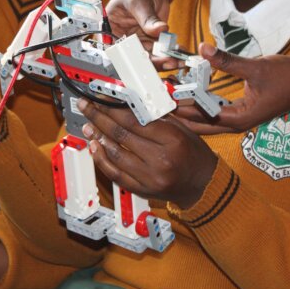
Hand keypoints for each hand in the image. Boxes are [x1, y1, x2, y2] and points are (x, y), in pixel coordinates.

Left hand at [78, 98, 217, 209]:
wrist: (203, 184)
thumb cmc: (193, 153)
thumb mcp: (181, 128)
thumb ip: (155, 117)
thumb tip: (127, 102)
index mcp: (172, 140)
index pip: (134, 120)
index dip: (113, 108)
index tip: (101, 99)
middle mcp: (160, 160)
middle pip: (121, 135)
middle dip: (99, 118)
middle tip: (86, 107)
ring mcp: (150, 177)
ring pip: (115, 154)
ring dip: (98, 138)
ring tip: (88, 126)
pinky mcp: (142, 189)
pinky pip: (115, 174)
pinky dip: (102, 160)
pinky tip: (94, 147)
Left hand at [173, 44, 289, 133]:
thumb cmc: (289, 77)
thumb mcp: (255, 67)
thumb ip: (227, 60)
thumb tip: (203, 49)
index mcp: (239, 118)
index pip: (200, 117)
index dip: (180, 106)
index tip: (162, 96)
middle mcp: (237, 123)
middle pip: (199, 125)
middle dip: (180, 113)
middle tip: (159, 100)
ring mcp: (241, 119)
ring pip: (207, 120)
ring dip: (189, 109)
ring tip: (169, 95)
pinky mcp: (243, 111)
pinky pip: (215, 112)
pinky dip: (201, 104)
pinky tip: (191, 91)